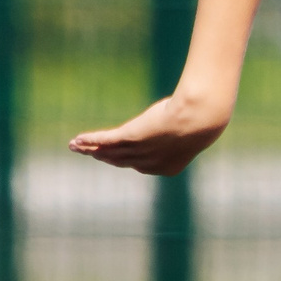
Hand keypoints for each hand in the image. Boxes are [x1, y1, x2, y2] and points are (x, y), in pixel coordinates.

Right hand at [68, 90, 228, 175]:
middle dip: (103, 156)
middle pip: (120, 160)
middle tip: (90, 153)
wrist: (200, 118)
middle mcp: (150, 163)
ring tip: (76, 147)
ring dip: (91, 149)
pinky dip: (91, 141)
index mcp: (168, 167)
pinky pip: (106, 140)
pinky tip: (78, 140)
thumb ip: (191, 124)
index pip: (140, 165)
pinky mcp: (131, 136)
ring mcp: (139, 151)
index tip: (114, 155)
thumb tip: (197, 113)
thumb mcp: (197, 125)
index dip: (125, 159)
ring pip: (109, 152)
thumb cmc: (204, 118)